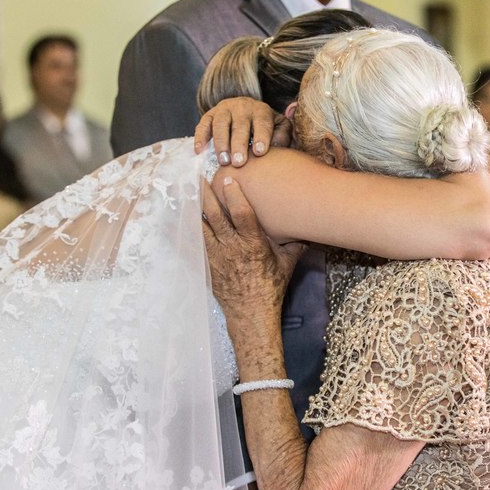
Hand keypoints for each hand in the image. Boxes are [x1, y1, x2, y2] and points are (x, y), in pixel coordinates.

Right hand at [194, 96, 292, 166]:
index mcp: (261, 110)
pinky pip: (203, 125)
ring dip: (221, 143)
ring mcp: (224, 109)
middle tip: (239, 162)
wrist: (245, 111)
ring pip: (220, 124)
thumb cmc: (264, 126)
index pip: (262, 122)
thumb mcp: (278, 127)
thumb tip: (278, 146)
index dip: (261, 136)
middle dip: (239, 144)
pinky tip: (199, 151)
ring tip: (224, 161)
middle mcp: (242, 107)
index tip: (260, 152)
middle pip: (240, 125)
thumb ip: (282, 135)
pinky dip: (200, 138)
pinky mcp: (209, 115)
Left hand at [201, 176, 305, 331]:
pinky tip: (180, 216)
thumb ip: (296, 242)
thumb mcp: (287, 263)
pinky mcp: (207, 264)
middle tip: (200, 177)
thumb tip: (310, 226)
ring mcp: (216, 256)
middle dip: (207, 194)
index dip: (234, 195)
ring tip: (187, 190)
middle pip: (215, 216)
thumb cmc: (271, 287)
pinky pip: (194, 242)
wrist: (251, 313)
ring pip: (201, 226)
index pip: (242, 214)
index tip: (229, 178)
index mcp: (253, 244)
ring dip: (194, 207)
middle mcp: (232, 248)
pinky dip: (187, 229)